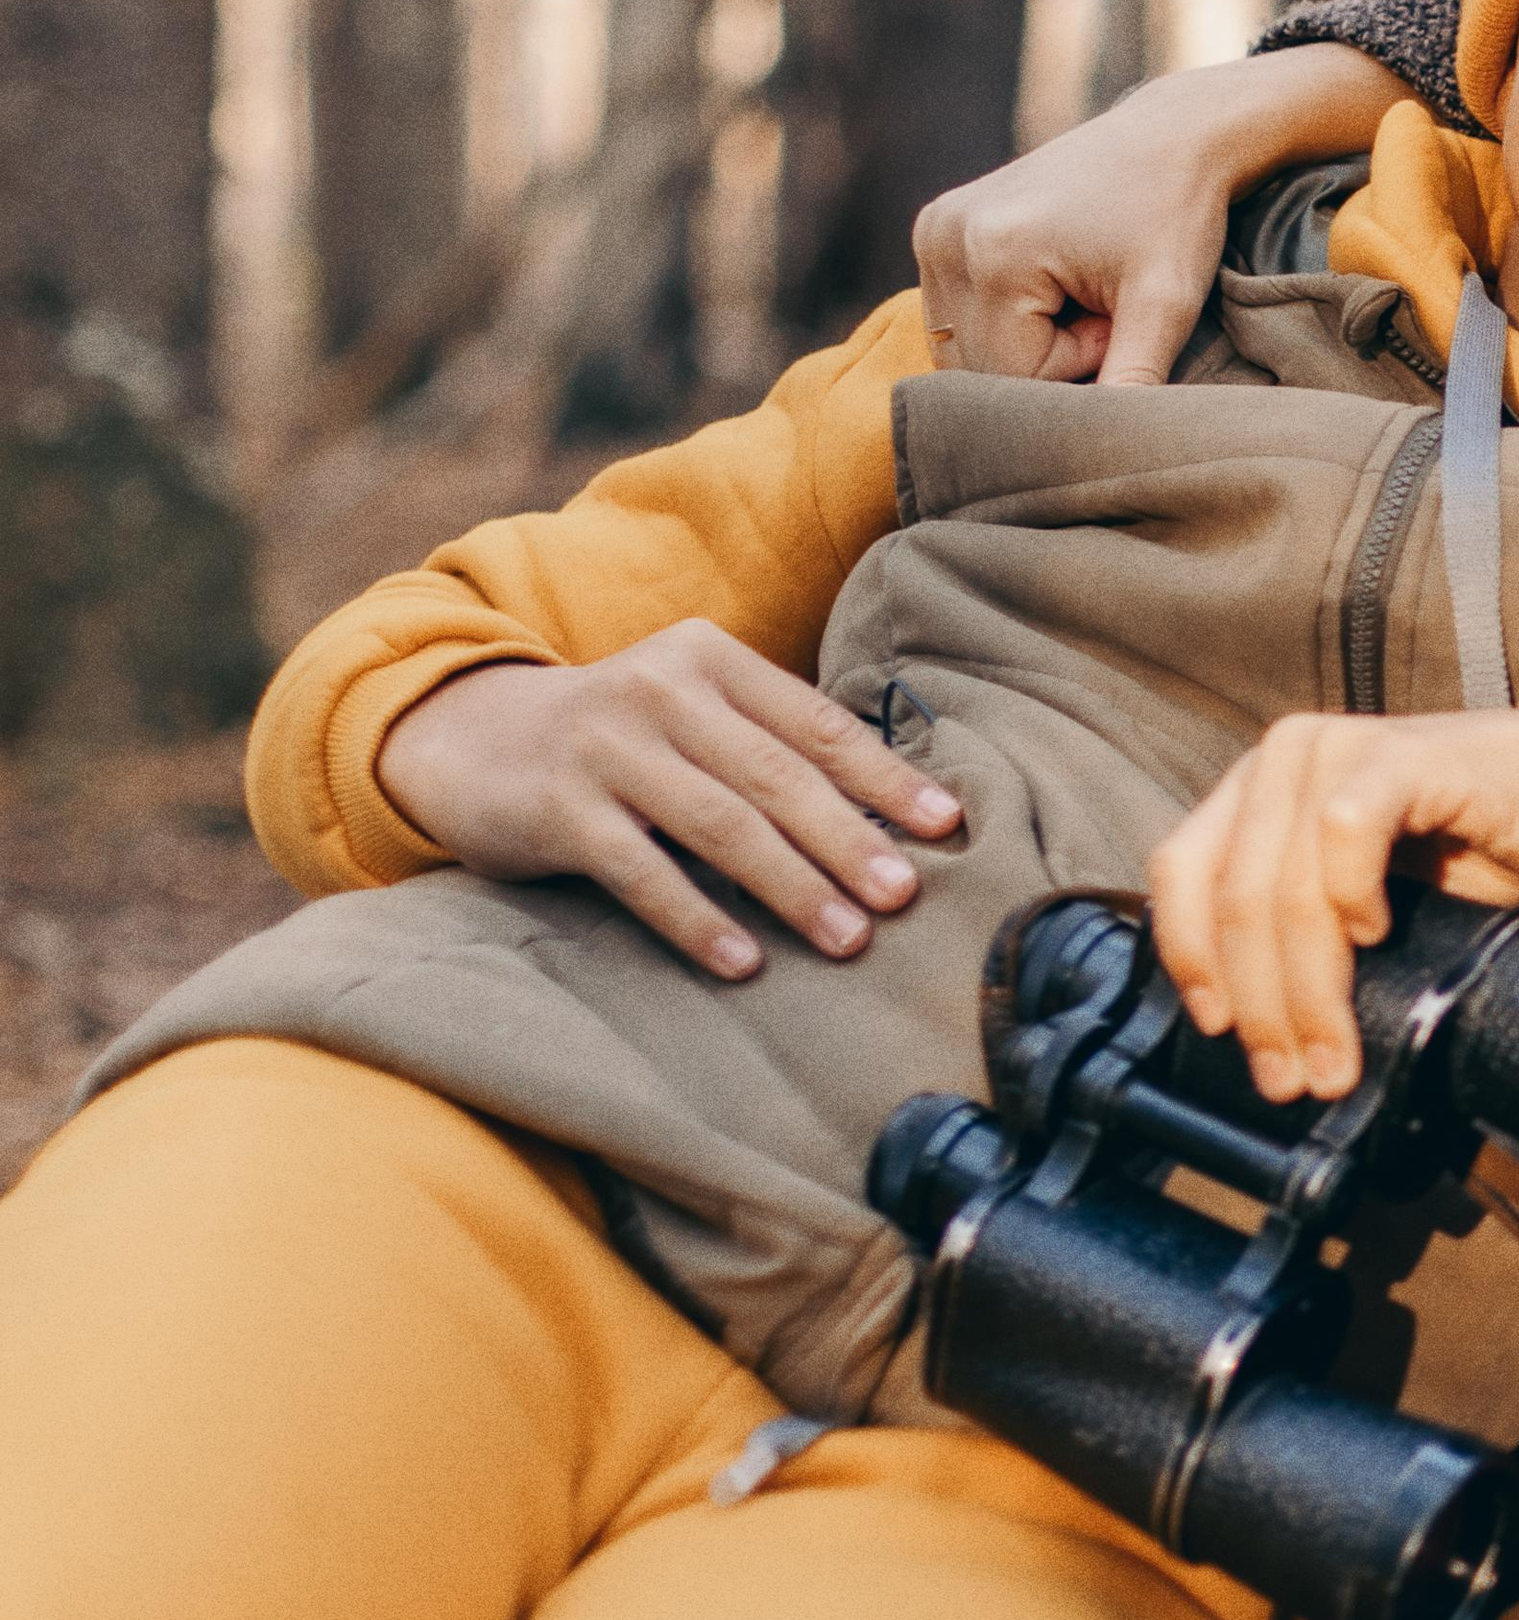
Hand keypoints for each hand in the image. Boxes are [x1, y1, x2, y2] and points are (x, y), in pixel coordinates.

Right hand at [378, 622, 962, 979]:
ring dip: (791, 885)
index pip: (814, 723)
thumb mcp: (689, 713)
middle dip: (848, 839)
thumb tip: (888, 817)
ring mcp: (606, 747)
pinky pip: (643, 874)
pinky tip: (745, 961)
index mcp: (709, 658)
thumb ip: (767, 745)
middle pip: (776, 775)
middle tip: (903, 895)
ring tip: (846, 938)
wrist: (471, 741)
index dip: (884, 777)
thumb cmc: (617, 740)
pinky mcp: (559, 809)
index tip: (945, 826)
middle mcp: (660, 689)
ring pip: (720, 823)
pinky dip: (699, 919)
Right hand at [914, 47, 1406, 384]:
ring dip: (1027, 342)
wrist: (1173, 134)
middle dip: (1049, 358)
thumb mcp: (1166, 305)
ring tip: (1082, 287)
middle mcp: (945, 237)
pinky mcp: (937, 228)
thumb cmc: (1178, 214)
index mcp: (991, 254)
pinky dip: (1008, 318)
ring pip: (967, 349)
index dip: (1080, 363)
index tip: (1121, 312)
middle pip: (980, 367)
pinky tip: (1053, 278)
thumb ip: (1131, 382)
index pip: (1015, 378)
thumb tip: (1103, 460)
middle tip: (1104, 302)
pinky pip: (961, 316)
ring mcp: (934, 229)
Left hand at [1148, 705, 1518, 1104]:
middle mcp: (1282, 759)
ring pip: (1286, 884)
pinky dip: (1352, 896)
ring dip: (1307, 987)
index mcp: (1256, 790)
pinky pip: (1348, 831)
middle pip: (1235, 897)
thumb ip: (1304, 933)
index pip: (1179, 872)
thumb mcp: (1363, 898)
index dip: (1188, 958)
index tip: (1220, 1031)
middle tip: (1292, 1077)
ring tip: (1334, 1053)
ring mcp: (1337, 748)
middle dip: (1261, 1004)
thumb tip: (1262, 1039)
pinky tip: (1378, 935)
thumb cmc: (1468, 852)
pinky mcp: (1401, 755)